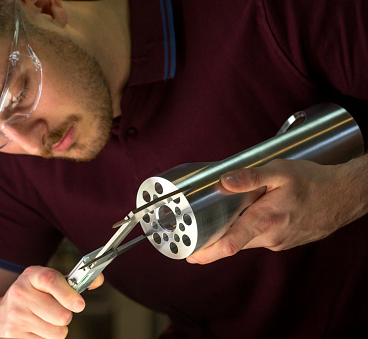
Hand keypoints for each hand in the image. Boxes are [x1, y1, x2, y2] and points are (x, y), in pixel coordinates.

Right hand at [0, 266, 102, 337]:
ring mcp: (15, 317)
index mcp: (31, 276)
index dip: (68, 294)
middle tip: (54, 312)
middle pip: (62, 315)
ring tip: (44, 322)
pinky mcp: (13, 336)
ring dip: (56, 330)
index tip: (79, 304)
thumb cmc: (32, 298)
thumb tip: (98, 280)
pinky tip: (35, 331)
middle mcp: (20, 294)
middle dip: (64, 317)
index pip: (51, 280)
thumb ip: (73, 282)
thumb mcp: (48, 284)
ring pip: (57, 333)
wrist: (0, 317)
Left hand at [186, 158, 367, 263]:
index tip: (191, 256)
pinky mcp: (285, 242)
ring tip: (227, 216)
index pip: (229, 244)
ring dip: (236, 232)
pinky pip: (261, 238)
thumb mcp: (280, 171)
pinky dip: (251, 230)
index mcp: (265, 220)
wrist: (345, 196)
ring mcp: (279, 242)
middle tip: (197, 233)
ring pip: (248, 240)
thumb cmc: (314, 182)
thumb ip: (250, 177)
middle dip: (215, 240)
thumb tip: (223, 182)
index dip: (207, 253)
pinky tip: (253, 214)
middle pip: (234, 243)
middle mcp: (271, 237)